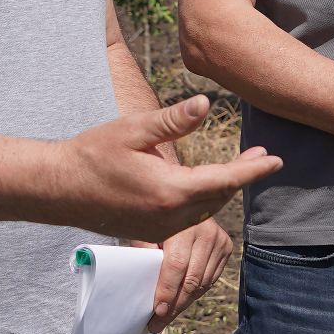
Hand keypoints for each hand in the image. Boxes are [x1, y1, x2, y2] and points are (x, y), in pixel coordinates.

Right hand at [52, 95, 282, 240]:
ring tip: (242, 168)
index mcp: (171, 189)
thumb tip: (206, 103)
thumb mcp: (134, 129)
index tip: (276, 160)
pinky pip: (189, 218)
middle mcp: (170, 214)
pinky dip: (204, 201)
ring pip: (206, 210)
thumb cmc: (93, 153)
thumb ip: (173, 120)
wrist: (57, 188)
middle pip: (220, 196)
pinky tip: (208, 186)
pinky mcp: (149, 231)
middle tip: (262, 156)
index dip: (253, 169)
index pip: (225, 180)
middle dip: (243, 177)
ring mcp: (160, 227)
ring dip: (225, 189)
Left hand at [137, 218, 234, 333]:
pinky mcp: (226, 246)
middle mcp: (207, 232)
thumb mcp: (147, 232)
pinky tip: (182, 300)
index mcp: (184, 226)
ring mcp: (220, 240)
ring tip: (168, 315)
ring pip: (203, 283)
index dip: (167, 292)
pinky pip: (211, 278)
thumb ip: (145, 255)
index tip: (157, 313)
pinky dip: (196, 292)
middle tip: (158, 323)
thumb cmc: (158, 219)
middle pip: (192, 279)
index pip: (176, 266)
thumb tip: (141, 290)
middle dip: (174, 305)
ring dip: (185, 302)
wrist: (187, 199)